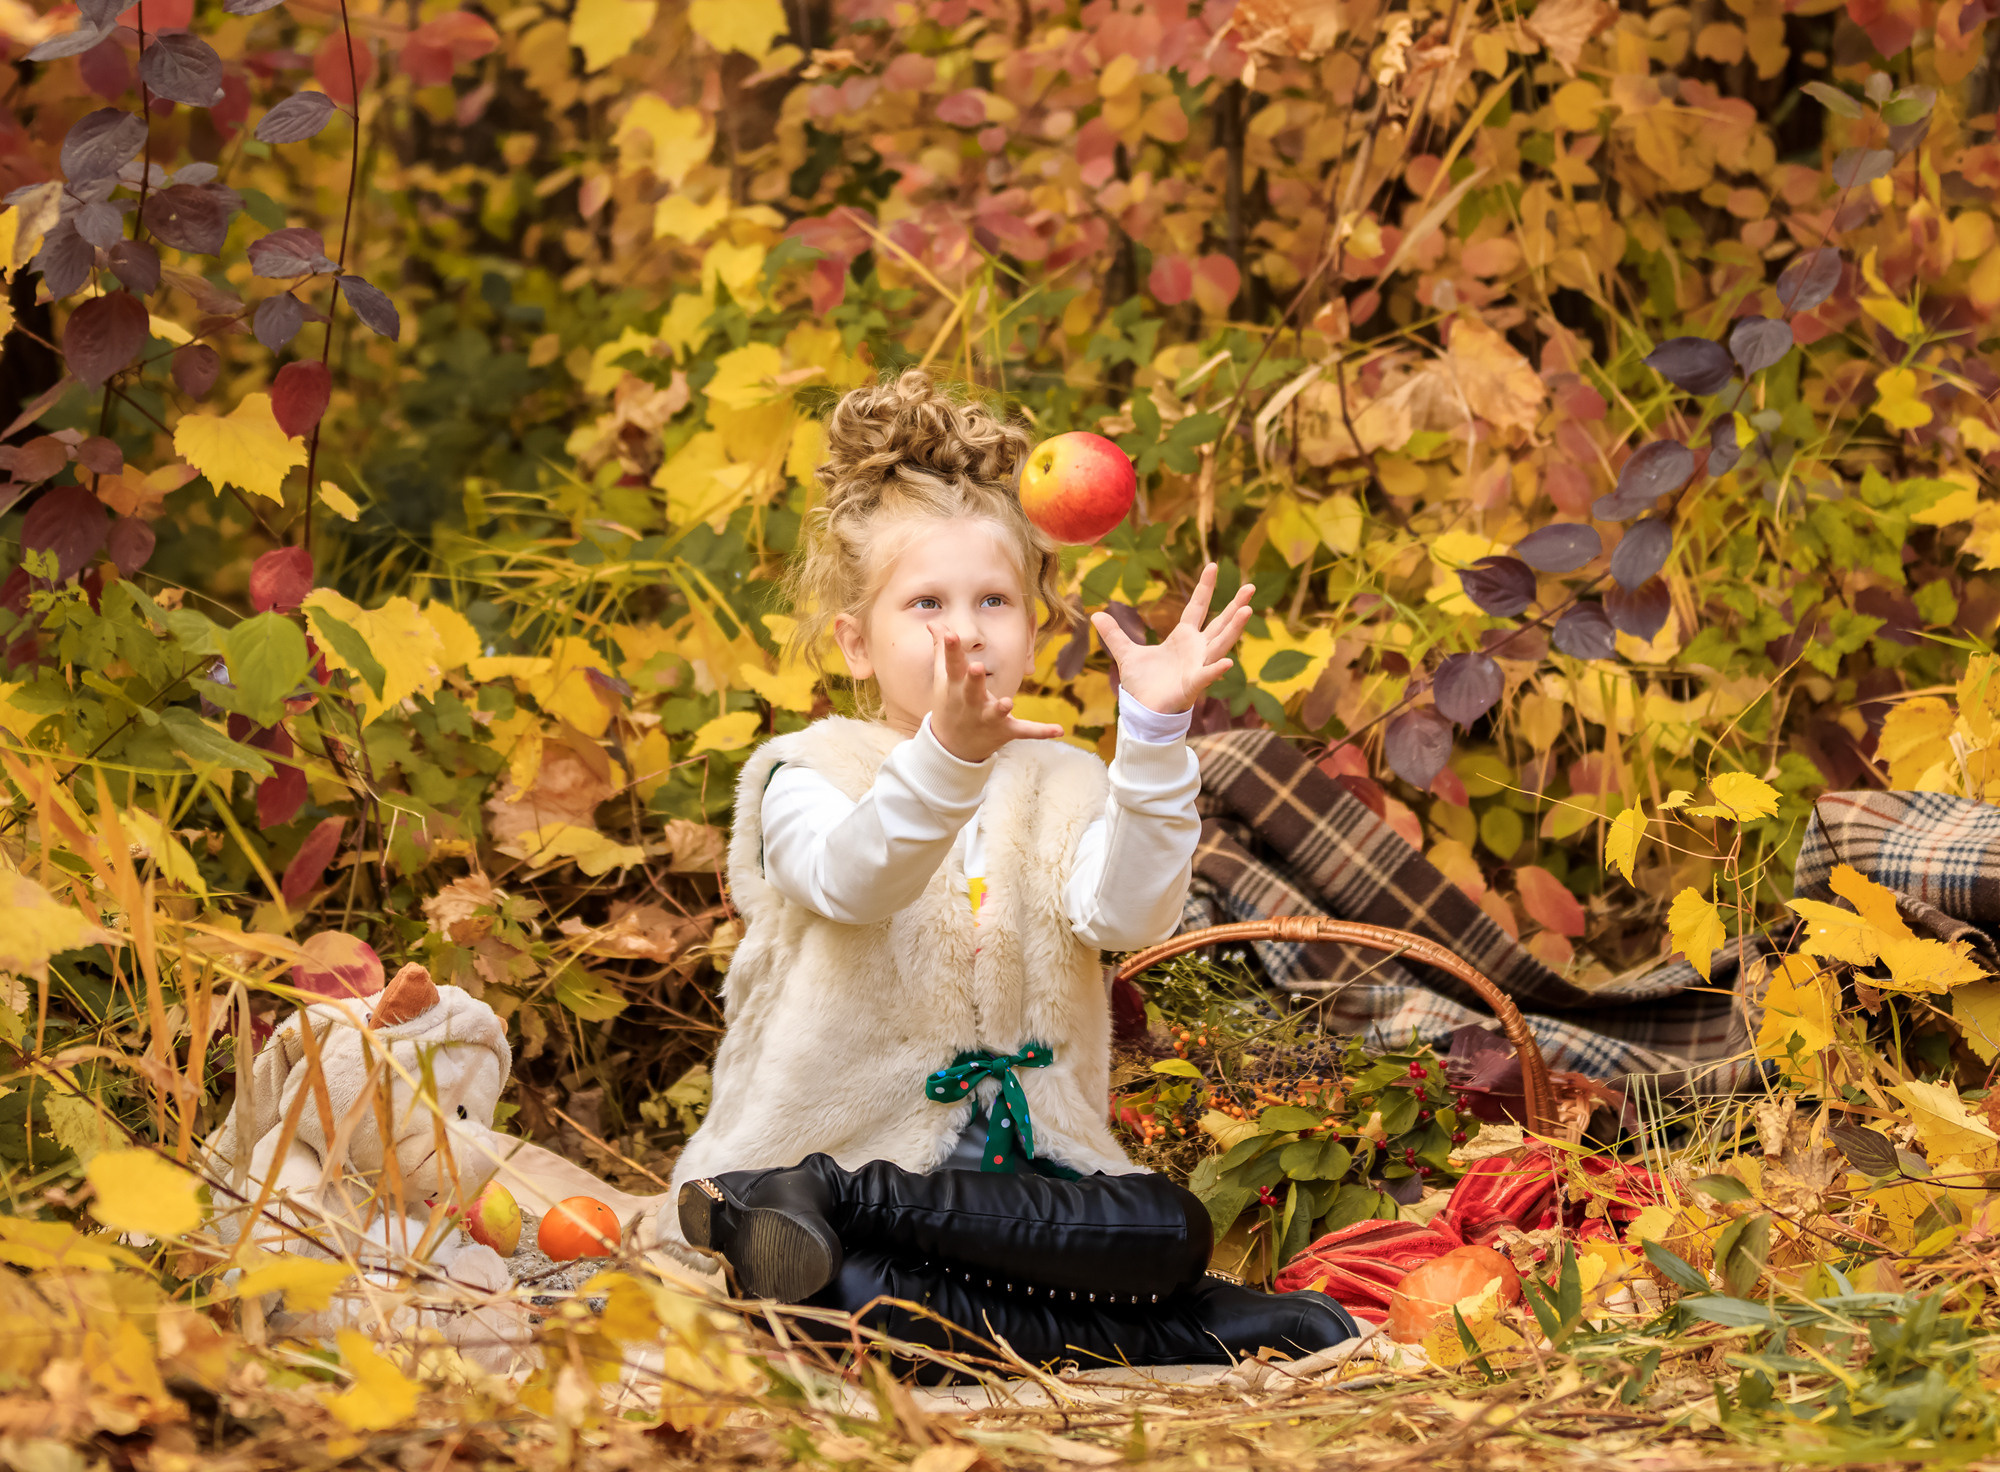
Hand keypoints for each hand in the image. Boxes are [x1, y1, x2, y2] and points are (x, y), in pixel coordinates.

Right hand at [927, 624, 1063, 762]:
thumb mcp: (944, 679)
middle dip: (974, 679)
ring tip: (1008, 703)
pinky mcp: (1005, 731)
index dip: (952, 650)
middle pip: (972, 689)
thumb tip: (935, 623)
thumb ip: (943, 650)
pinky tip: (1058, 730)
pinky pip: (1024, 731)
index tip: (951, 635)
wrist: (952, 747)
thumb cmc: (950, 704)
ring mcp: (988, 718)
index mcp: (956, 687)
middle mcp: (971, 702)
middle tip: (976, 667)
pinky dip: (1040, 731)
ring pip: (996, 713)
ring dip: (1001, 708)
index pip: (953, 665)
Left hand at [1091, 563, 1254, 714]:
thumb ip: (1115, 635)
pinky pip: (1206, 676)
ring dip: (1234, 628)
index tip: (1212, 566)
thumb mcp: (1125, 654)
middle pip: (1219, 623)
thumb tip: (1095, 615)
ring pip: (1220, 644)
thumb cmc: (1142, 684)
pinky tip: (1227, 663)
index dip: (1205, 588)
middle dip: (1235, 605)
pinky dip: (1216, 670)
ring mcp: (1197, 666)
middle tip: (1250, 587)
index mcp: (1183, 638)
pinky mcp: (1192, 685)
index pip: (1197, 607)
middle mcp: (1196, 649)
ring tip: (1248, 610)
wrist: (1142, 711)